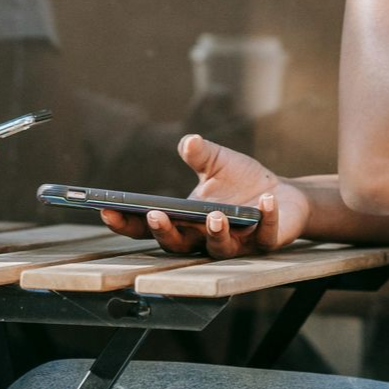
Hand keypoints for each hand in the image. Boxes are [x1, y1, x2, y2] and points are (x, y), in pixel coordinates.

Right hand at [100, 134, 309, 258]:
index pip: (149, 227)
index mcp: (186, 220)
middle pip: (178, 244)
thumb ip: (201, 154)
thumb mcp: (217, 162)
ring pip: (219, 248)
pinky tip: (265, 201)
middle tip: (154, 215)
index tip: (107, 209)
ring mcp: (236, 244)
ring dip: (215, 233)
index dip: (127, 222)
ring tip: (214, 215)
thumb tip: (188, 141)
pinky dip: (264, 218)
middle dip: (165, 231)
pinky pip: (263, 234)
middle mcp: (205, 238)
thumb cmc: (242, 182)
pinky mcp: (265, 242)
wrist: (282, 195)